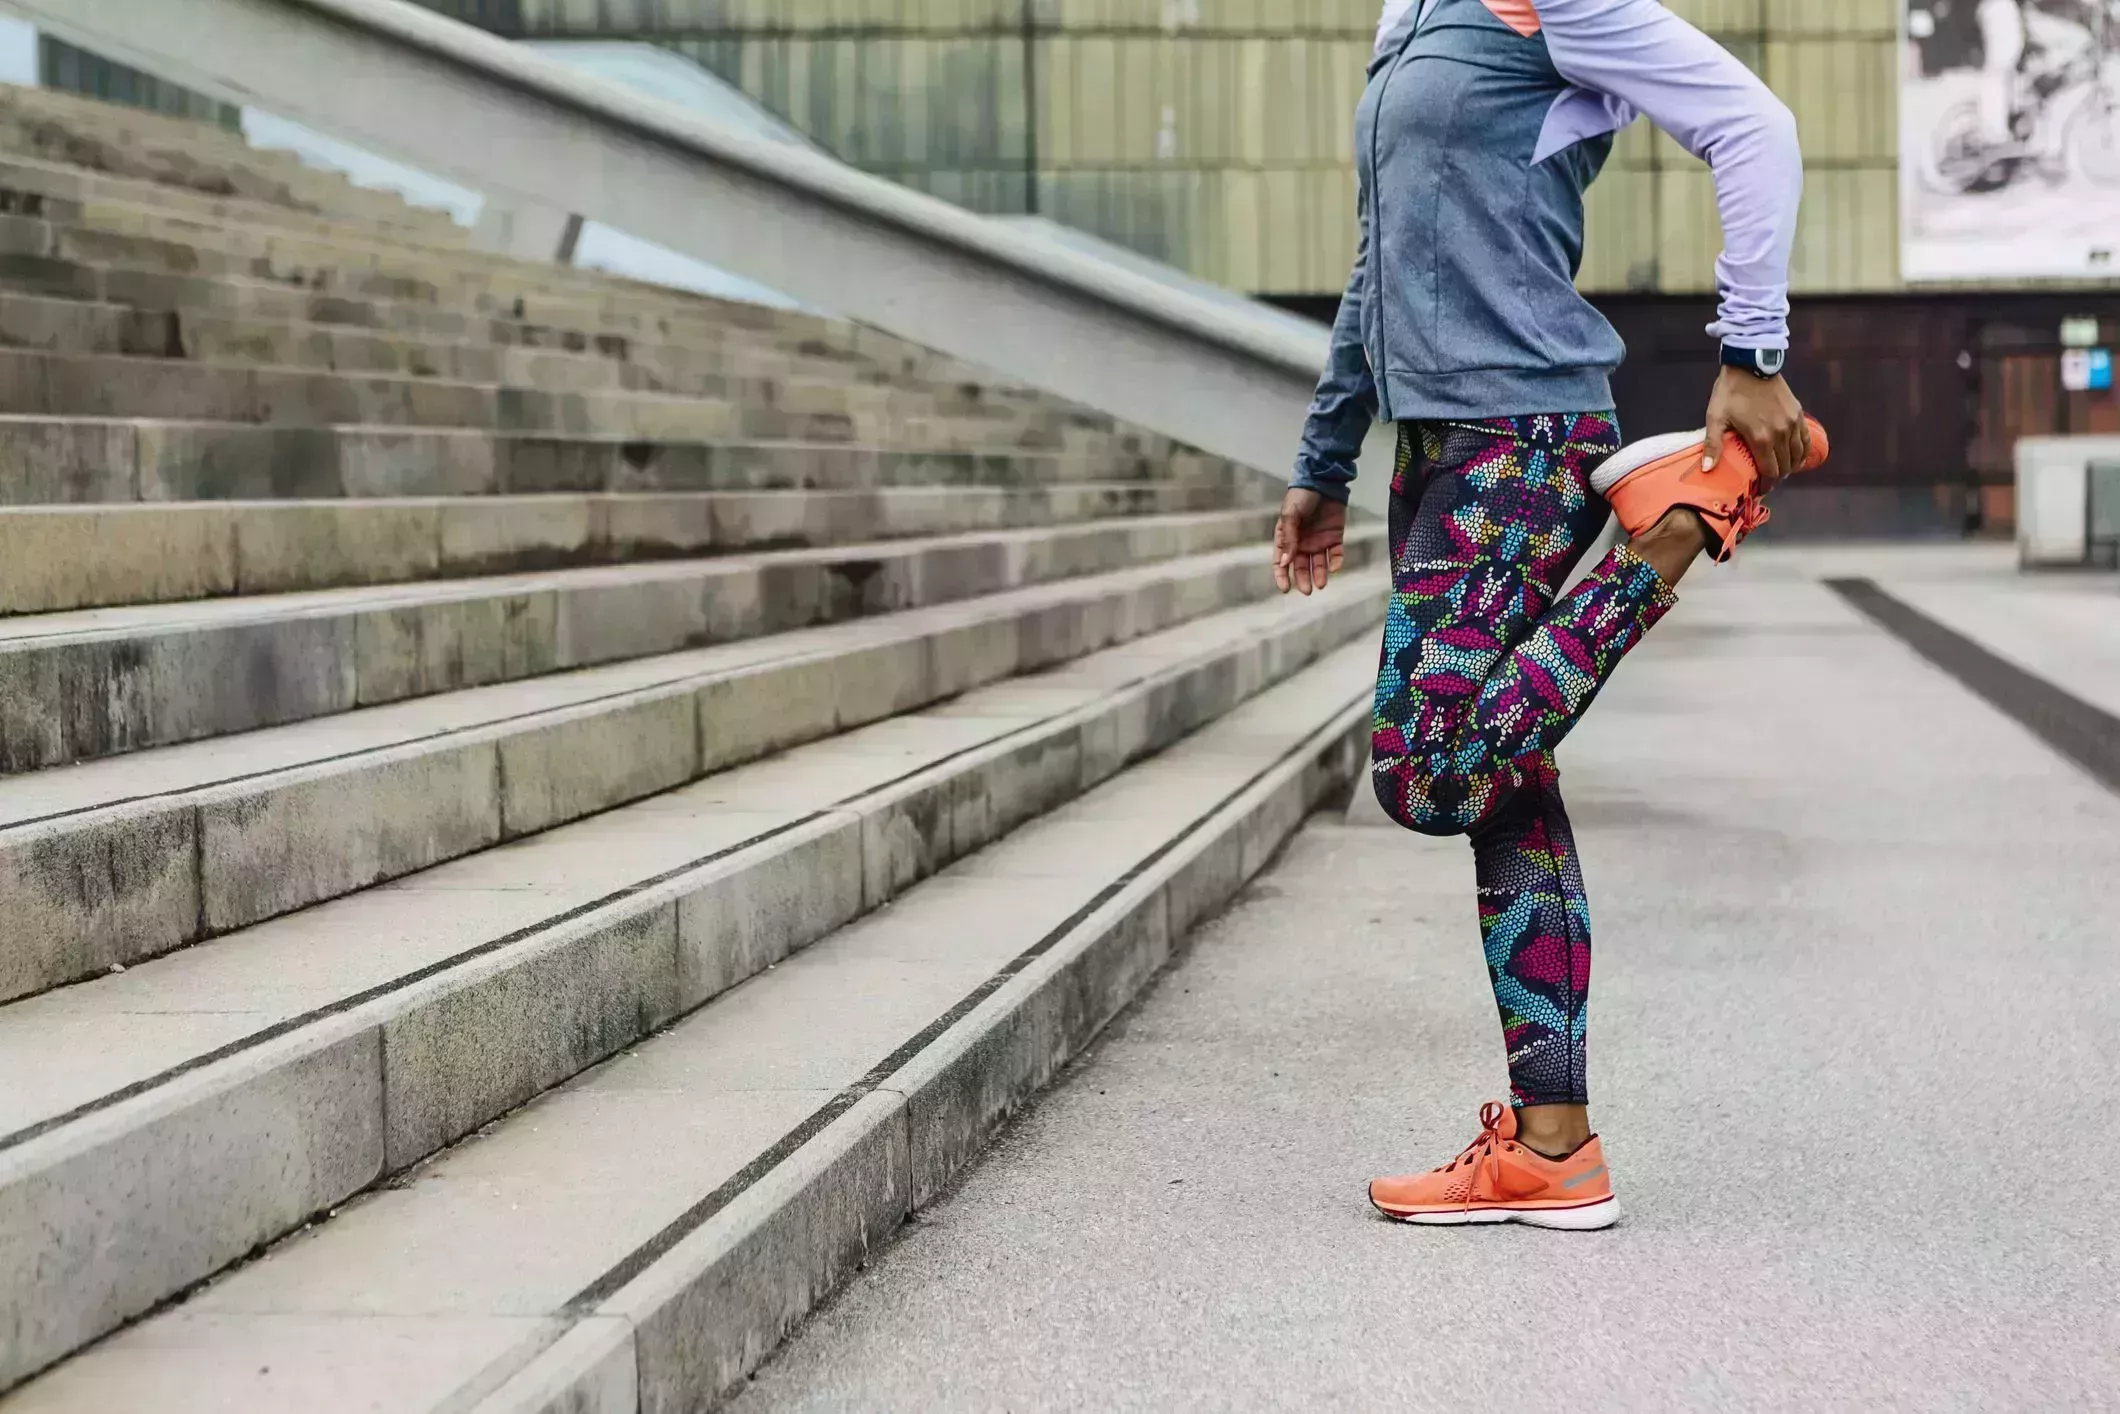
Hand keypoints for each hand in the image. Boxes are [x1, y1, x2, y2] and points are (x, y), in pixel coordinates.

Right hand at [1272, 488, 1346, 594]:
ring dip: (1320, 574)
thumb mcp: (1290, 515)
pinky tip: (1334, 568)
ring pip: (1319, 563)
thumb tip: (1284, 562)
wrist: (1324, 481)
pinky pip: (1336, 554)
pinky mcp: (1335, 537)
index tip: (1285, 588)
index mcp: (1287, 537)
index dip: (1282, 575)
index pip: (1281, 561)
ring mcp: (1319, 540)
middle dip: (1303, 579)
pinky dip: (1336, 562)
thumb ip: (1288, 539)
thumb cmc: (1302, 496)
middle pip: (1301, 566)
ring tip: (1321, 584)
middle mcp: (1302, 542)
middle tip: (1307, 591)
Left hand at [1704, 365, 1810, 492]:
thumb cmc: (1730, 393)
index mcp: (1761, 438)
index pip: (1770, 471)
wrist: (1751, 365)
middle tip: (1769, 481)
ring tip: (1782, 471)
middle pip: (1785, 465)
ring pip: (1798, 454)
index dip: (1767, 484)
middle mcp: (1781, 434)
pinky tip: (1797, 457)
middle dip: (1778, 477)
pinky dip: (1803, 451)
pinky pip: (1805, 438)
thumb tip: (1707, 469)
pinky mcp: (1798, 413)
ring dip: (1791, 466)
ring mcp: (1792, 423)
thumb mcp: (1716, 418)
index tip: (1761, 489)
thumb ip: (1713, 445)